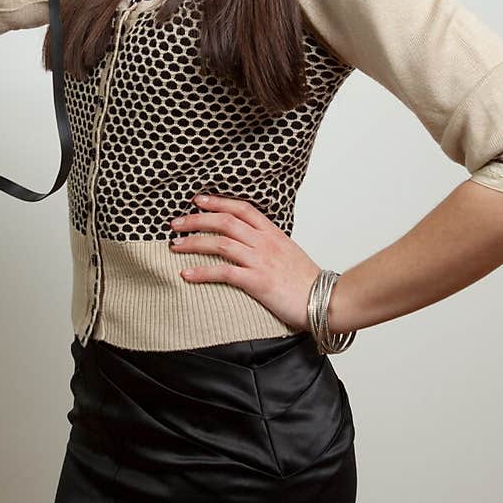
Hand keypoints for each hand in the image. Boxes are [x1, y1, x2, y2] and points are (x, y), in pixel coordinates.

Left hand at [170, 193, 321, 331]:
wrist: (327, 301)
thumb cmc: (307, 282)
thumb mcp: (289, 253)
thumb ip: (269, 244)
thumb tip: (250, 242)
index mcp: (273, 233)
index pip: (241, 208)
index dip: (218, 202)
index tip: (197, 201)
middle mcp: (265, 243)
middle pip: (225, 221)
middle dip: (196, 219)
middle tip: (176, 223)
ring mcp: (261, 261)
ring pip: (220, 243)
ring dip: (193, 243)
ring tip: (175, 246)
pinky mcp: (257, 282)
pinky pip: (223, 272)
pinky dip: (201, 272)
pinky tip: (186, 274)